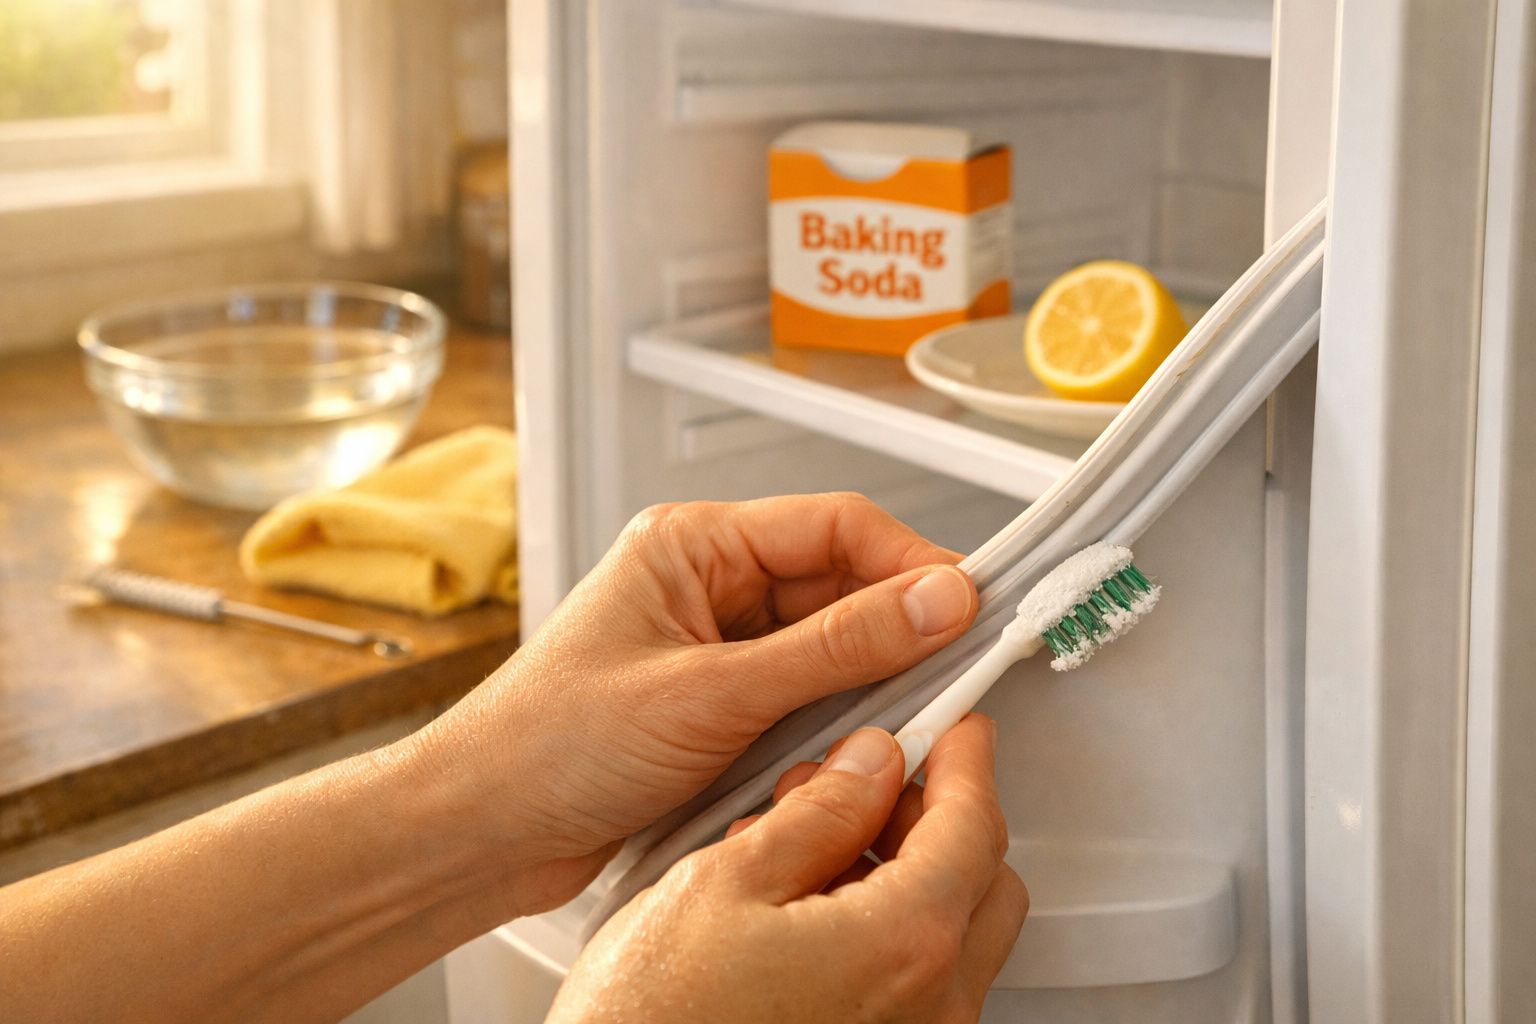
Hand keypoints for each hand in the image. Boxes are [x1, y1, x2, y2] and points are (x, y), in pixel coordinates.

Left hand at [405, 493, 979, 916]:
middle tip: (956, 668)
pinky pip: (803, 696)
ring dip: (866, 680)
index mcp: (690, 545)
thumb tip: (932, 602)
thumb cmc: (547, 747)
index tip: (969, 606)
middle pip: (837, 584)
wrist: (481, 833)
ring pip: (827, 645)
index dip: (910, 563)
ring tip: (903, 716)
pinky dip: (834, 721)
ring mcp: (713, 648)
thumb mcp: (711, 693)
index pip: (833, 526)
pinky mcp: (717, 707)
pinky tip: (849, 746)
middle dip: (896, 627)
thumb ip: (834, 648)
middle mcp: (705, 586)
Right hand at [548, 715, 1027, 1023]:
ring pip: (950, 939)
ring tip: (807, 851)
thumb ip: (818, 813)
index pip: (974, 827)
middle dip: (935, 821)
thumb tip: (867, 767)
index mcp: (904, 946)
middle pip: (982, 886)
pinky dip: (882, 936)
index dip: (963, 761)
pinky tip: (803, 916)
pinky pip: (916, 989)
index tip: (954, 730)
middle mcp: (930, 1011)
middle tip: (869, 786)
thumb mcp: (726, 884)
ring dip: (903, 878)